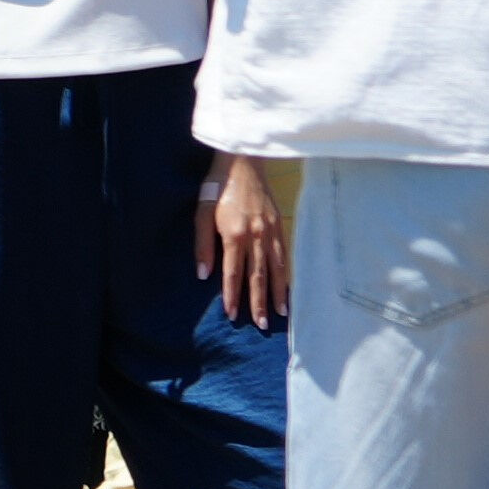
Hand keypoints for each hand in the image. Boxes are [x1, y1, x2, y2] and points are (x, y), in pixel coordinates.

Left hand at [197, 156, 290, 331]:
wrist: (242, 163)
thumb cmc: (216, 188)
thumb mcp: (201, 214)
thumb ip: (203, 245)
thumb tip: (203, 275)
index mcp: (233, 234)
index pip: (233, 273)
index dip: (233, 295)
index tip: (233, 315)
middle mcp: (255, 236)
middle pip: (258, 276)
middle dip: (259, 302)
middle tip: (262, 324)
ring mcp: (270, 231)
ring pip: (276, 268)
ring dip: (278, 292)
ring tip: (281, 312)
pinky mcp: (278, 225)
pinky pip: (284, 255)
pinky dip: (287, 273)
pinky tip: (288, 286)